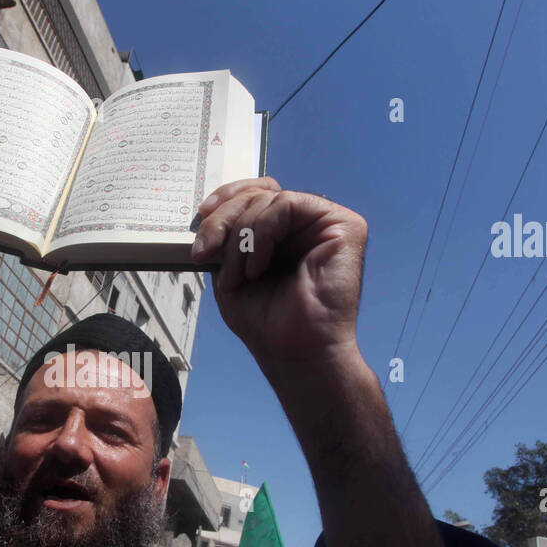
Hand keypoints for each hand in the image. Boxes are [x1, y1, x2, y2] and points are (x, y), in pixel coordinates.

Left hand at [192, 177, 366, 367]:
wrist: (294, 353)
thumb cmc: (268, 322)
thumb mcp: (231, 272)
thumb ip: (224, 240)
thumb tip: (205, 213)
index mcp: (283, 232)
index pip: (256, 192)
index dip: (227, 196)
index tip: (201, 215)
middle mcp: (307, 223)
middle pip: (258, 192)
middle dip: (223, 220)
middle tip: (205, 251)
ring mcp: (326, 222)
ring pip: (269, 199)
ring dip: (241, 239)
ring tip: (239, 276)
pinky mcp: (345, 226)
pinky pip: (289, 205)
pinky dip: (262, 234)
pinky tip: (257, 267)